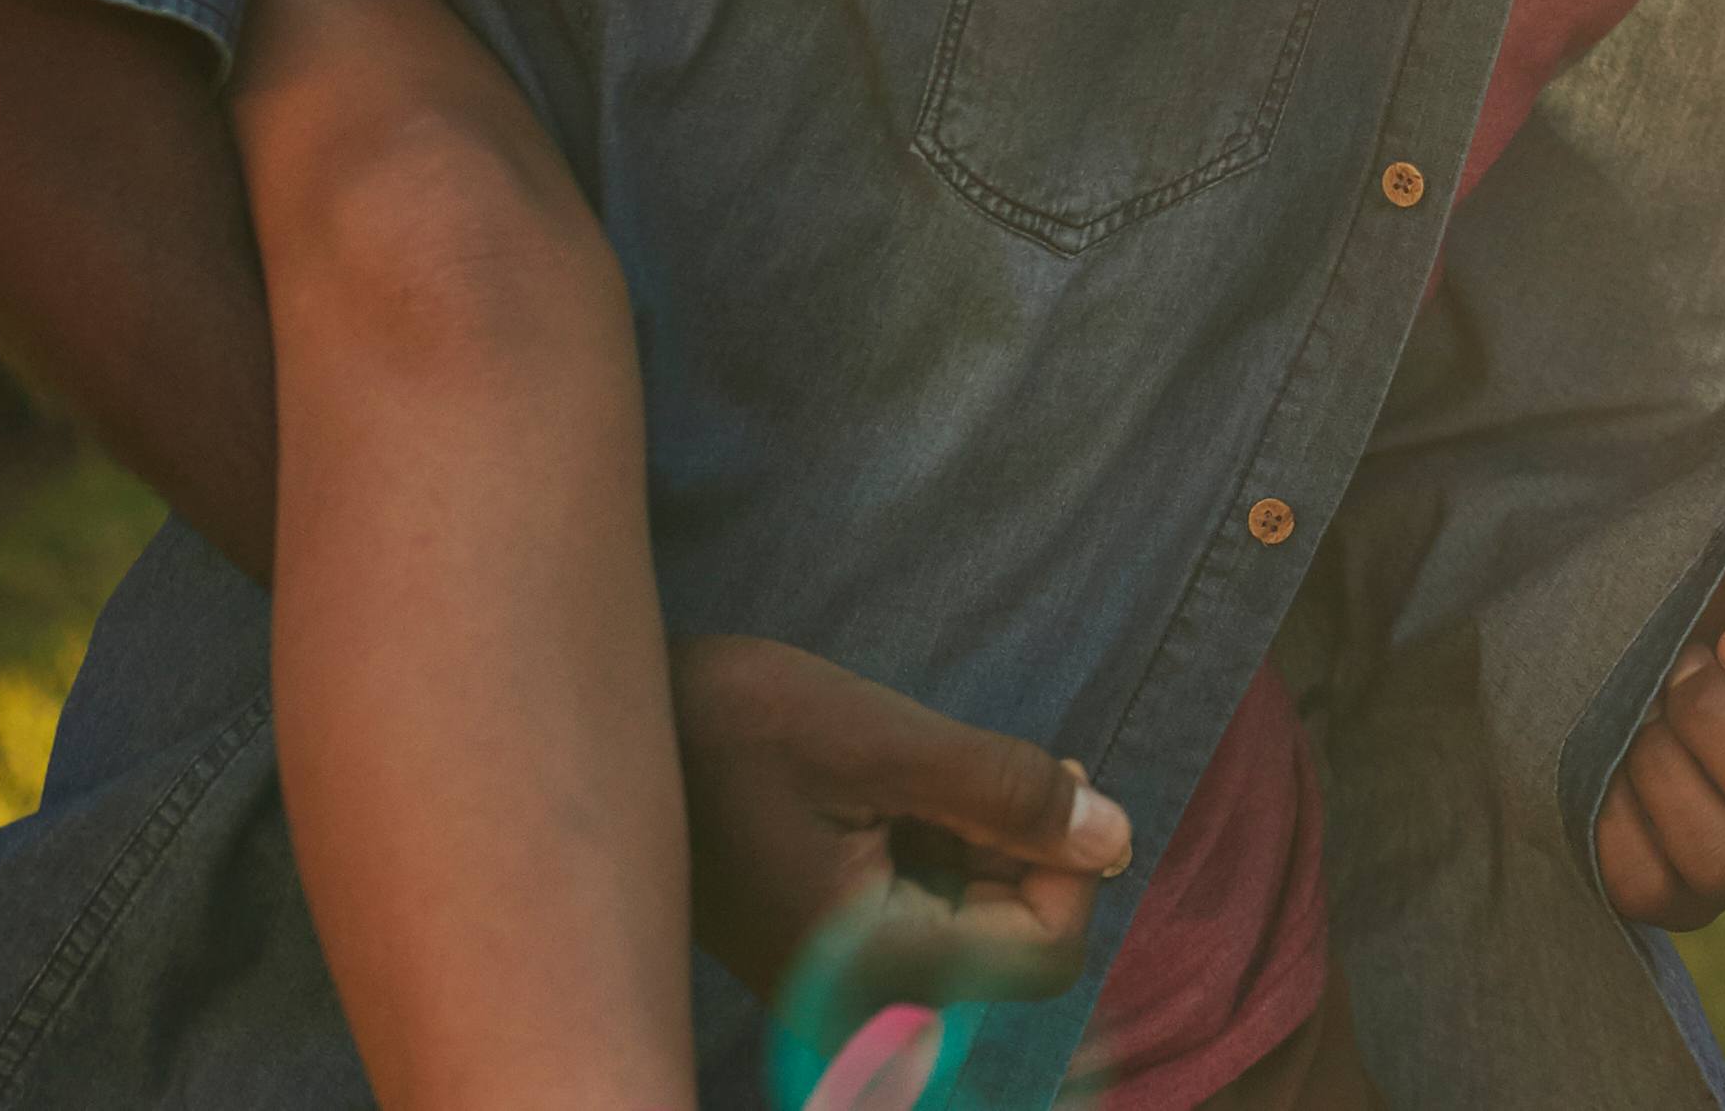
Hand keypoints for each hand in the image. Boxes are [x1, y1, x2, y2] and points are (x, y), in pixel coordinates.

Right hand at [669, 633, 1135, 1017]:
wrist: (607, 737)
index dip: (1064, 860)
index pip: (1048, 950)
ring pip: (973, 924)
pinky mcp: (824, 950)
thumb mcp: (883, 739)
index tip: (1027, 781)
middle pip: (1015, 944)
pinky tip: (878, 799)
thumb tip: (1116, 835)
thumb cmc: (731, 726)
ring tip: (898, 782)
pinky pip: (923, 914)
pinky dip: (931, 851)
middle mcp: (858, 997)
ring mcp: (838, 980)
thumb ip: (1005, 794)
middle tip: (954, 770)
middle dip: (1015, 850)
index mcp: (874, 964)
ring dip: (970, 846)